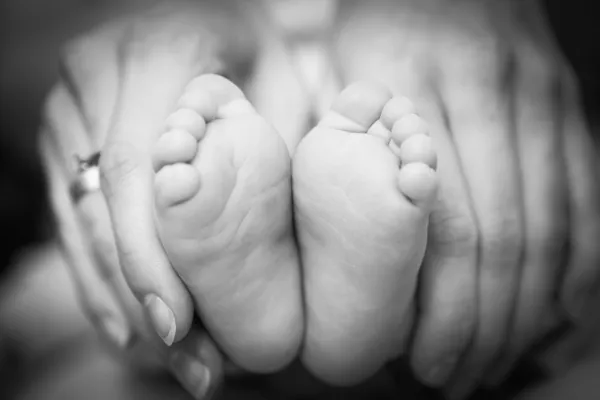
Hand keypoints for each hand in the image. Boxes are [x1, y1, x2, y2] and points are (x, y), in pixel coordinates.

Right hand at [38, 2, 249, 396]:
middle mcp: (93, 82)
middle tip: (192, 362)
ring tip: (171, 360)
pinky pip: (68, 218)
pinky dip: (99, 276)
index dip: (150, 258)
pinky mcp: (62, 139)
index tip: (179, 326)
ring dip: (120, 300)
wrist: (189, 5)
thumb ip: (272, 139)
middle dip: (142, 297)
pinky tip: (129, 324)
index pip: (134, 171)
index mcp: (152, 56)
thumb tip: (286, 235)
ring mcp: (68, 111)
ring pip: (78, 223)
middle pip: (102, 210)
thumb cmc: (247, 39)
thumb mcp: (274, 72)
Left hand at [333, 0, 599, 395]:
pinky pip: (585, 201)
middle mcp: (492, 96)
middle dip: (482, 326)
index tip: (421, 358)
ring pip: (549, 231)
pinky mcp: (570, 108)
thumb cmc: (379, 30)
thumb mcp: (345, 80)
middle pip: (502, 242)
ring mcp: (543, 100)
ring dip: (524, 312)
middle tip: (454, 376)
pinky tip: (552, 314)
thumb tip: (334, 249)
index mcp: (419, 90)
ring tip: (494, 361)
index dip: (443, 308)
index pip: (446, 226)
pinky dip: (574, 268)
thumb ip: (343, 154)